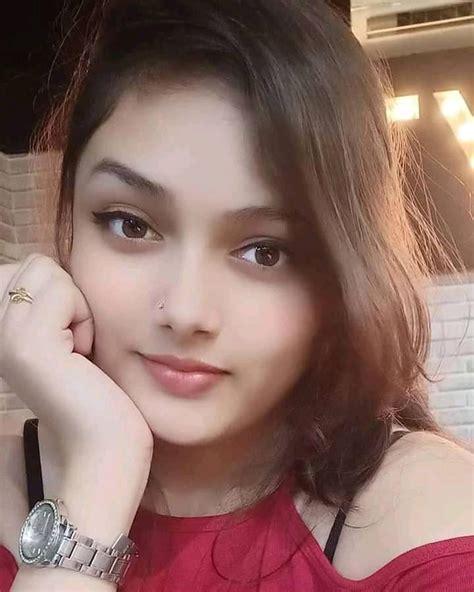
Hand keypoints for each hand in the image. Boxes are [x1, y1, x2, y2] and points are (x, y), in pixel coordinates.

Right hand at [0, 253, 153, 463]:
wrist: (101, 442)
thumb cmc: (91, 387)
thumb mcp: (60, 336)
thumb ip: (45, 303)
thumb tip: (44, 267)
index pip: (22, 267)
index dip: (57, 293)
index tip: (62, 338)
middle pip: (37, 264)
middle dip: (67, 296)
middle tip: (71, 343)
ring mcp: (3, 336)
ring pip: (50, 272)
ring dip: (77, 307)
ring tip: (76, 350)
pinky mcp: (28, 344)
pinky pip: (65, 292)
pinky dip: (84, 319)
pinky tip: (81, 355)